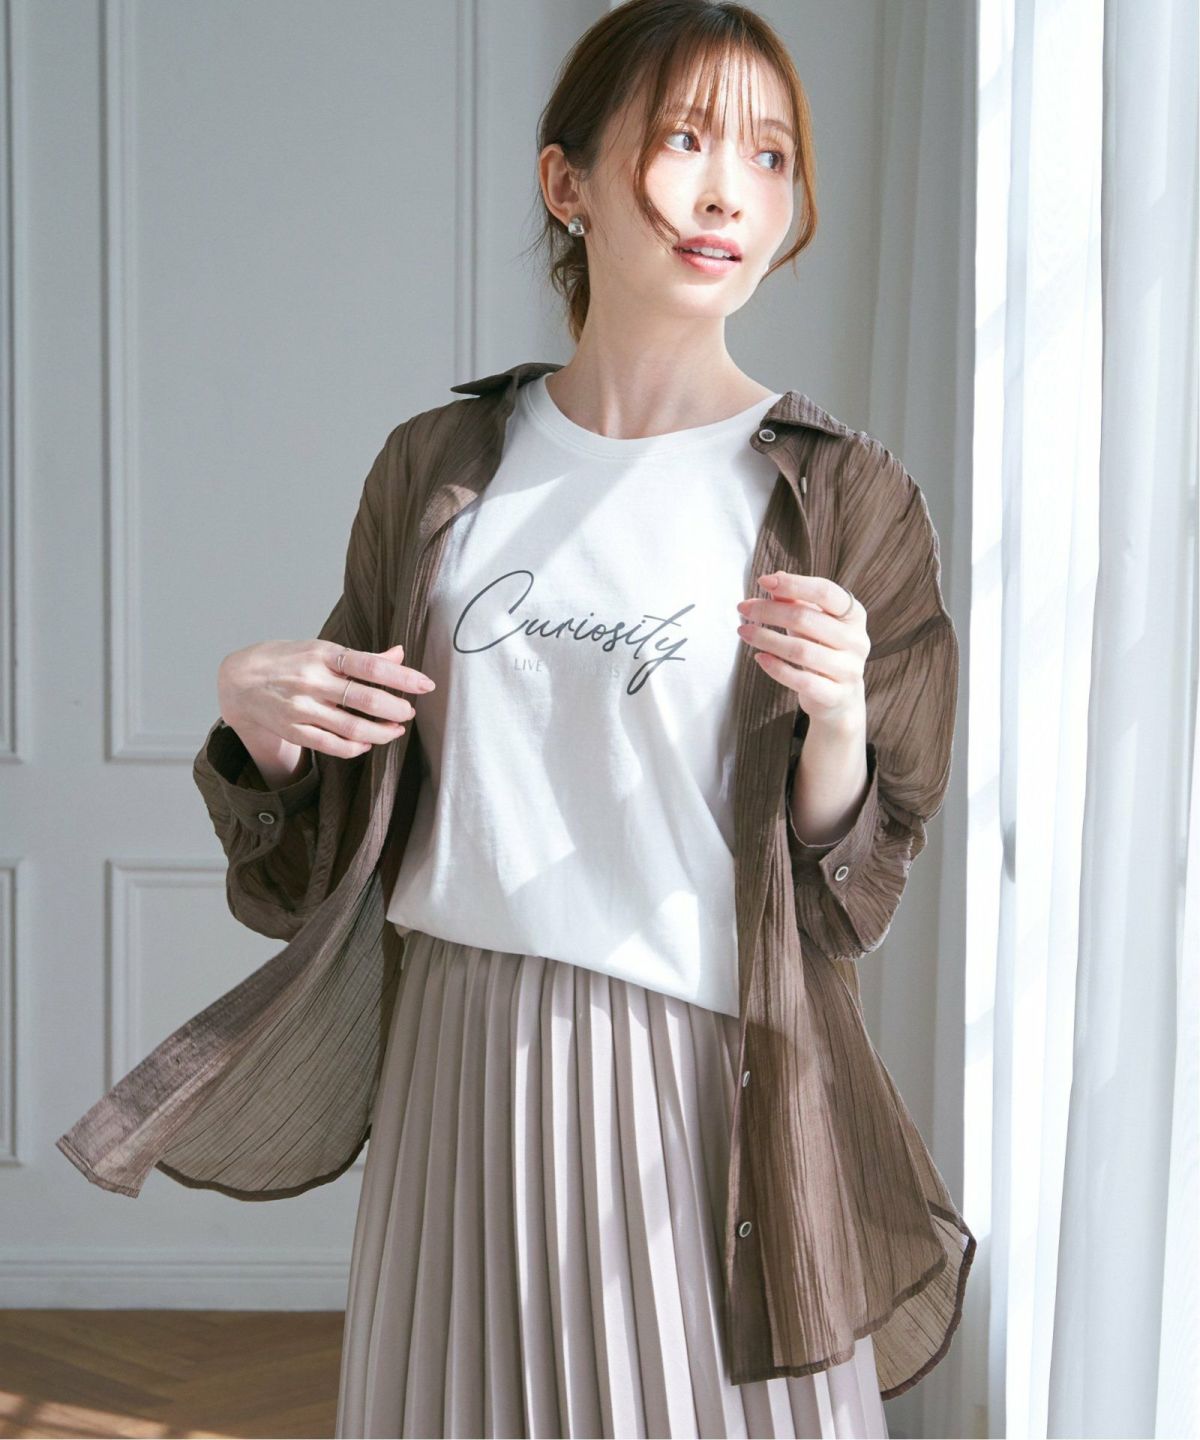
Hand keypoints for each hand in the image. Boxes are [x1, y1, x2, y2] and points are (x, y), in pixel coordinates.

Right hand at [218, 639, 435, 760]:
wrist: (240, 680)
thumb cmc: (289, 660)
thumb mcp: (322, 649)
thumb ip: (361, 657)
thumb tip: (399, 655)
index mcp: (322, 654)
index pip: (370, 666)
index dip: (402, 677)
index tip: (425, 684)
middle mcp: (311, 681)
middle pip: (365, 699)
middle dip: (396, 709)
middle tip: (408, 712)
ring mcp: (301, 708)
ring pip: (352, 727)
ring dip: (381, 732)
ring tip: (396, 730)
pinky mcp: (294, 731)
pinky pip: (333, 746)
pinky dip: (356, 747)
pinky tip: (367, 742)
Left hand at [735, 571, 868, 732]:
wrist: (839, 696)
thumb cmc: (822, 648)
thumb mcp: (812, 621)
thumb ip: (794, 600)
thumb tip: (773, 579)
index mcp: (854, 615)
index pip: (825, 591)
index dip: (793, 584)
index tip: (762, 581)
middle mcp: (856, 640)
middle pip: (806, 618)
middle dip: (769, 611)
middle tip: (743, 609)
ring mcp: (848, 669)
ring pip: (800, 650)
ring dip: (766, 638)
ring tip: (744, 632)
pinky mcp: (836, 695)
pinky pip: (801, 680)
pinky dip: (776, 668)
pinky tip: (759, 657)